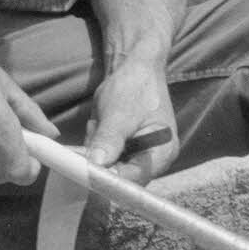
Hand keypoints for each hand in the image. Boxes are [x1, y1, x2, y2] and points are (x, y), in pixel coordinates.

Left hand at [84, 58, 177, 184]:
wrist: (138, 69)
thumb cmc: (135, 87)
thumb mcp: (120, 112)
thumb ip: (109, 140)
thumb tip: (96, 165)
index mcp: (162, 153)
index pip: (135, 179)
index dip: (110, 180)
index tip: (86, 171)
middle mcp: (153, 161)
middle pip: (120, 177)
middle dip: (101, 159)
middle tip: (96, 131)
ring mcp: (139, 156)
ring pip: (108, 167)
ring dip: (97, 148)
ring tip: (101, 121)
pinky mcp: (126, 151)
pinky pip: (104, 157)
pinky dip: (96, 143)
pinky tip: (100, 123)